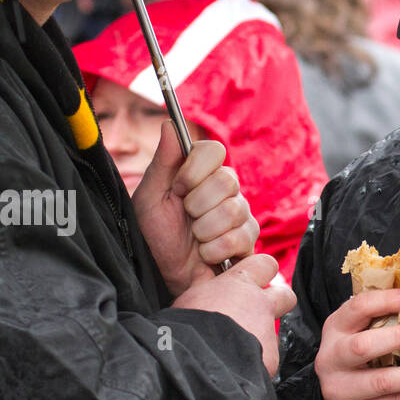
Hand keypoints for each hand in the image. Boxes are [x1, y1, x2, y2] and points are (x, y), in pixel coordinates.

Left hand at [132, 121, 258, 296]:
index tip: (179, 188)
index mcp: (202, 174)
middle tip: (186, 218)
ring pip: (235, 211)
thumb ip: (163, 162)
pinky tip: (206, 255)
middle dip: (197, 205)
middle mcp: (227, 191)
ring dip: (205, 231)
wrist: (164, 276)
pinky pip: (240, 238)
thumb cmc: (155, 237)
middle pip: (227, 181)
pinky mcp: (249, 242)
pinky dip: (215, 250)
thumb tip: (169, 123)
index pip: (214, 150)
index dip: (196, 171)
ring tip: (195, 240)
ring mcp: (242, 216)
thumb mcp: (150, 198)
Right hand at [172, 254, 295, 375]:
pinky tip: (236, 368)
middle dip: (277, 304)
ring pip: (272, 333)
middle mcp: (260, 304)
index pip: (264, 263)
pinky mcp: (271, 358)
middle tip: (257, 315)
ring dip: (259, 339)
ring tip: (236, 350)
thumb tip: (204, 275)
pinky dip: (255, 362)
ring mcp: (269, 332)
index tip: (251, 281)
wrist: (199, 359)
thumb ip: (205, 286)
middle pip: (285, 295)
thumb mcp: (190, 297)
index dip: (261, 272)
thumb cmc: (187, 325)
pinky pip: (267, 358)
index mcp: (239, 284)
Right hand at [316, 288, 399, 399]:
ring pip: (382, 382)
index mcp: (335, 330)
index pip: (356, 308)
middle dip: (399, 338)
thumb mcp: (360, 334)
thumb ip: (383, 320)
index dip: (385, 301)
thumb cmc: (357, 361)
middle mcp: (331, 358)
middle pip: (363, 346)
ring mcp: (339, 389)